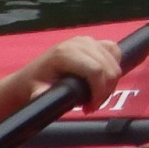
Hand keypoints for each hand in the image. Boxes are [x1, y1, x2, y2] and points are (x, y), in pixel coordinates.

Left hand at [0, 34, 123, 122]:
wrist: (33, 74)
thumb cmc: (35, 84)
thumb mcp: (36, 92)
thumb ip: (42, 95)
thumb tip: (44, 96)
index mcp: (64, 54)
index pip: (96, 70)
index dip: (99, 91)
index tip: (91, 107)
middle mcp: (78, 43)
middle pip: (108, 67)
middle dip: (106, 90)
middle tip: (94, 105)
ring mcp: (87, 39)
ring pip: (114, 59)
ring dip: (111, 81)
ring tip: (97, 95)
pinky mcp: (93, 40)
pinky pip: (114, 50)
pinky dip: (115, 66)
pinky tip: (104, 79)